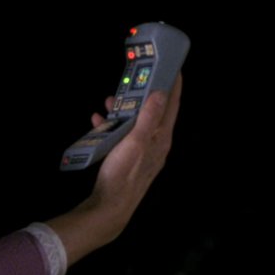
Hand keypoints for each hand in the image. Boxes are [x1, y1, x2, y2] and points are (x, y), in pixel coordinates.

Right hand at [90, 73, 181, 228]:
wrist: (110, 206)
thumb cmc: (123, 174)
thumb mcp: (136, 142)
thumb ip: (149, 117)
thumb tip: (161, 93)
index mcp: (162, 138)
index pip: (172, 106)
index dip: (174, 86)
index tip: (175, 68)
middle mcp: (156, 144)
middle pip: (154, 113)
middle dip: (144, 95)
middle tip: (135, 79)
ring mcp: (142, 152)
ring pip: (136, 123)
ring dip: (125, 110)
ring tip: (110, 100)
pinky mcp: (128, 158)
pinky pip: (124, 135)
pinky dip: (113, 126)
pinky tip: (99, 122)